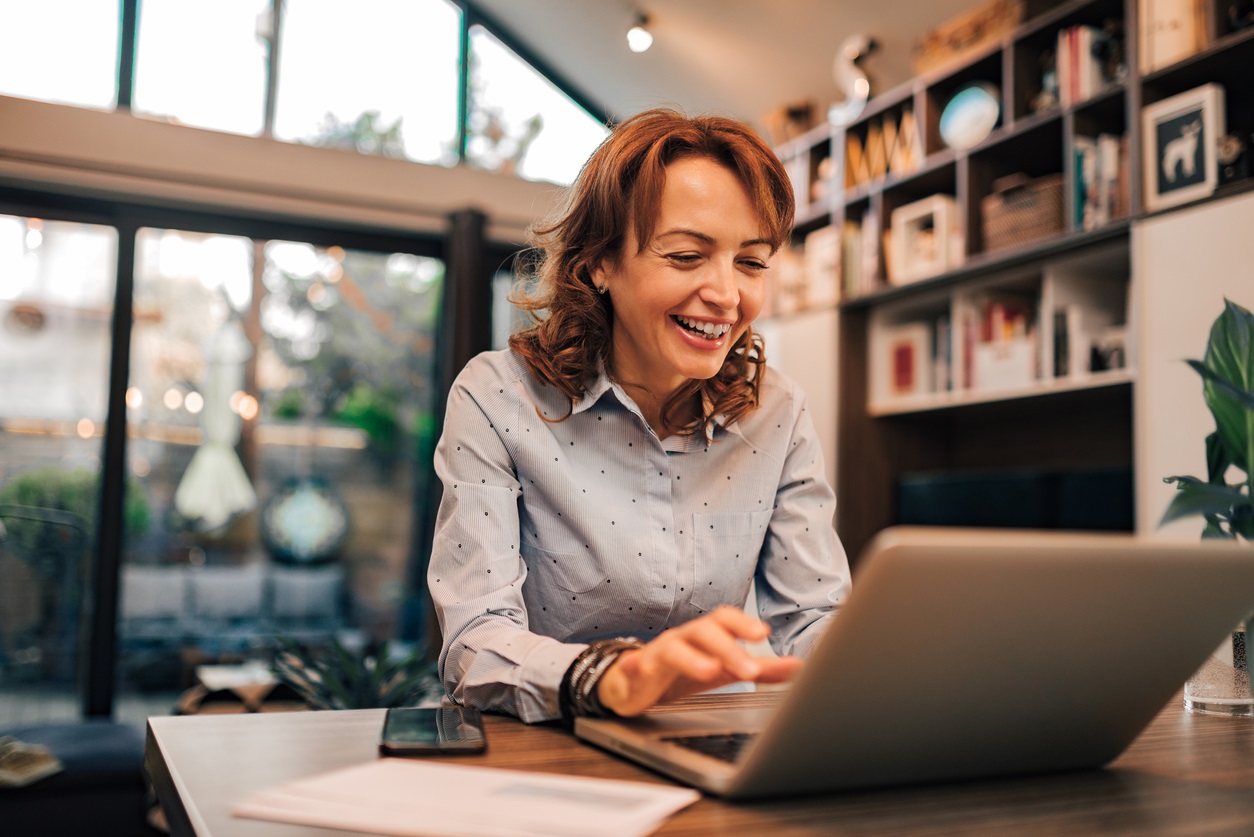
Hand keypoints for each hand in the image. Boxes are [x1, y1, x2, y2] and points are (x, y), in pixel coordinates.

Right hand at [595, 606, 801, 716]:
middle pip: (704, 632)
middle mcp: (683, 638)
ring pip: (673, 648)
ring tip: (710, 671)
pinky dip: (634, 664)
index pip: (725, 619)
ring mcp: (658, 653)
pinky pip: (632, 665)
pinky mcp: (636, 671)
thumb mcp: (726, 670)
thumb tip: (799, 665)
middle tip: (750, 670)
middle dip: (728, 648)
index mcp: (705, 635)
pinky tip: (638, 666)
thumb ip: (762, 668)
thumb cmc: (684, 672)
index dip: (743, 623)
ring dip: (692, 659)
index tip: (763, 633)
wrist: (639, 684)